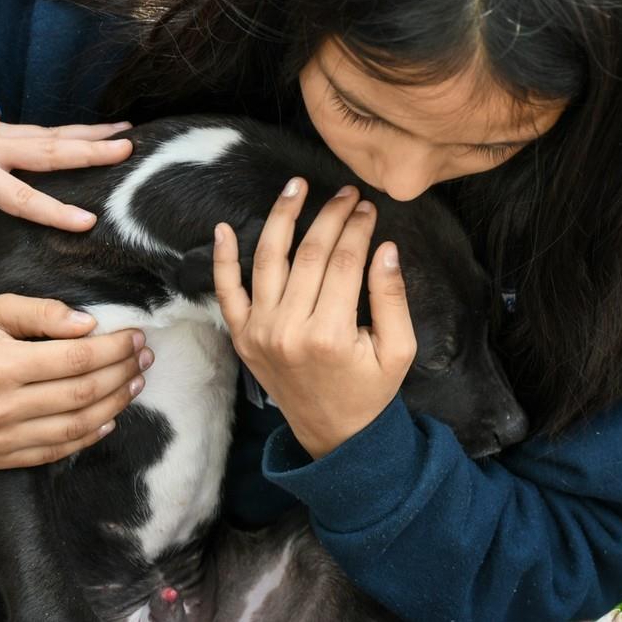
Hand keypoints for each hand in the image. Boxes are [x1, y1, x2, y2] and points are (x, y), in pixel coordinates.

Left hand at [0, 122, 133, 268]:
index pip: (22, 197)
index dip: (54, 211)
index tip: (87, 221)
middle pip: (51, 152)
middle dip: (92, 152)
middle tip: (129, 149)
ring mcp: (1, 131)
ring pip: (53, 133)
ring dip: (91, 134)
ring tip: (126, 131)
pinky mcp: (0, 123)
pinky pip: (43, 128)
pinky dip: (70, 130)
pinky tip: (90, 130)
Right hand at [0, 294, 153, 469]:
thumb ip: (44, 312)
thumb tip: (91, 325)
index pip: (77, 359)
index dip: (115, 348)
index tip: (137, 336)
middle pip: (81, 394)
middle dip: (121, 373)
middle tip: (144, 358)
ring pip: (74, 427)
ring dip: (114, 405)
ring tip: (135, 382)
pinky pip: (53, 452)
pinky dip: (87, 436)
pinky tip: (109, 416)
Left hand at [212, 179, 415, 458]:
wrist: (333, 433)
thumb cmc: (370, 390)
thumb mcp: (399, 350)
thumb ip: (393, 299)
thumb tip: (386, 249)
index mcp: (330, 334)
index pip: (344, 262)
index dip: (358, 228)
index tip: (368, 206)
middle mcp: (288, 330)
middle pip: (310, 254)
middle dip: (330, 216)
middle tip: (346, 192)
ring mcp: (259, 332)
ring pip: (268, 260)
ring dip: (281, 218)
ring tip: (295, 187)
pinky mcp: (243, 336)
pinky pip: (226, 292)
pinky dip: (222, 259)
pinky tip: (225, 227)